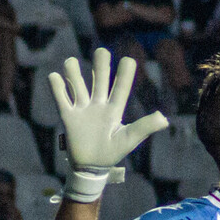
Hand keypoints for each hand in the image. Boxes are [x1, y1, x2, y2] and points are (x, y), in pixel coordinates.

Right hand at [48, 48, 168, 201]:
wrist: (91, 168)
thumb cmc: (112, 153)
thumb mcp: (130, 139)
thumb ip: (145, 127)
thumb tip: (165, 119)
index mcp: (114, 110)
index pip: (121, 89)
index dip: (125, 75)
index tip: (128, 59)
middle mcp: (98, 105)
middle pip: (99, 80)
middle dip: (101, 66)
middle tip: (102, 51)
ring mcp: (83, 109)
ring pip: (78, 85)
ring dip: (73, 73)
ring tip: (70, 62)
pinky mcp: (68, 117)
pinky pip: (61, 99)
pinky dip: (57, 88)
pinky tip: (55, 76)